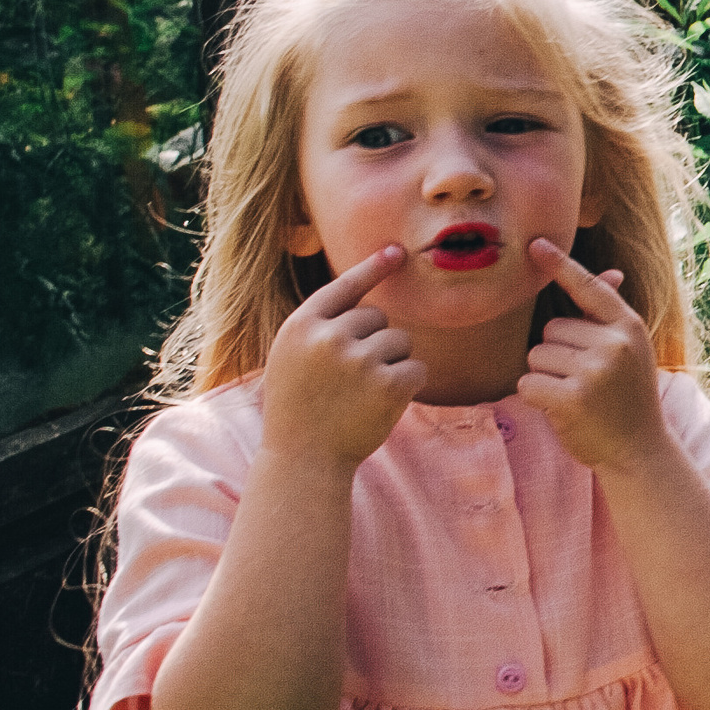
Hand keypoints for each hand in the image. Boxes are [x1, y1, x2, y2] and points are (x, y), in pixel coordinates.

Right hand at [261, 245, 424, 471]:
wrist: (302, 458)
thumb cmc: (299, 409)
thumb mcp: (292, 358)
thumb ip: (320, 329)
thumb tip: (364, 304)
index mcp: (301, 326)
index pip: (343, 287)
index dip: (372, 268)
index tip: (397, 251)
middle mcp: (329, 336)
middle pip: (378, 317)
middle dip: (375, 342)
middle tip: (351, 379)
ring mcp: (359, 359)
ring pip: (402, 341)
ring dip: (393, 363)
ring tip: (363, 393)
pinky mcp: (388, 384)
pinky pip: (417, 368)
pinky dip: (409, 384)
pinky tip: (383, 404)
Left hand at [517, 238, 667, 470]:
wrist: (640, 451)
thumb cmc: (628, 400)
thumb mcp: (630, 353)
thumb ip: (611, 317)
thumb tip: (611, 273)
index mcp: (628, 327)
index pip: (589, 287)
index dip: (560, 265)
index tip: (535, 244)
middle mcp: (613, 343)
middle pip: (551, 328)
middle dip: (557, 353)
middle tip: (585, 382)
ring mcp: (594, 370)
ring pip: (536, 355)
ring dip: (545, 376)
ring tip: (576, 396)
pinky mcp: (572, 397)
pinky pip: (528, 382)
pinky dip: (536, 397)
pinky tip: (562, 410)